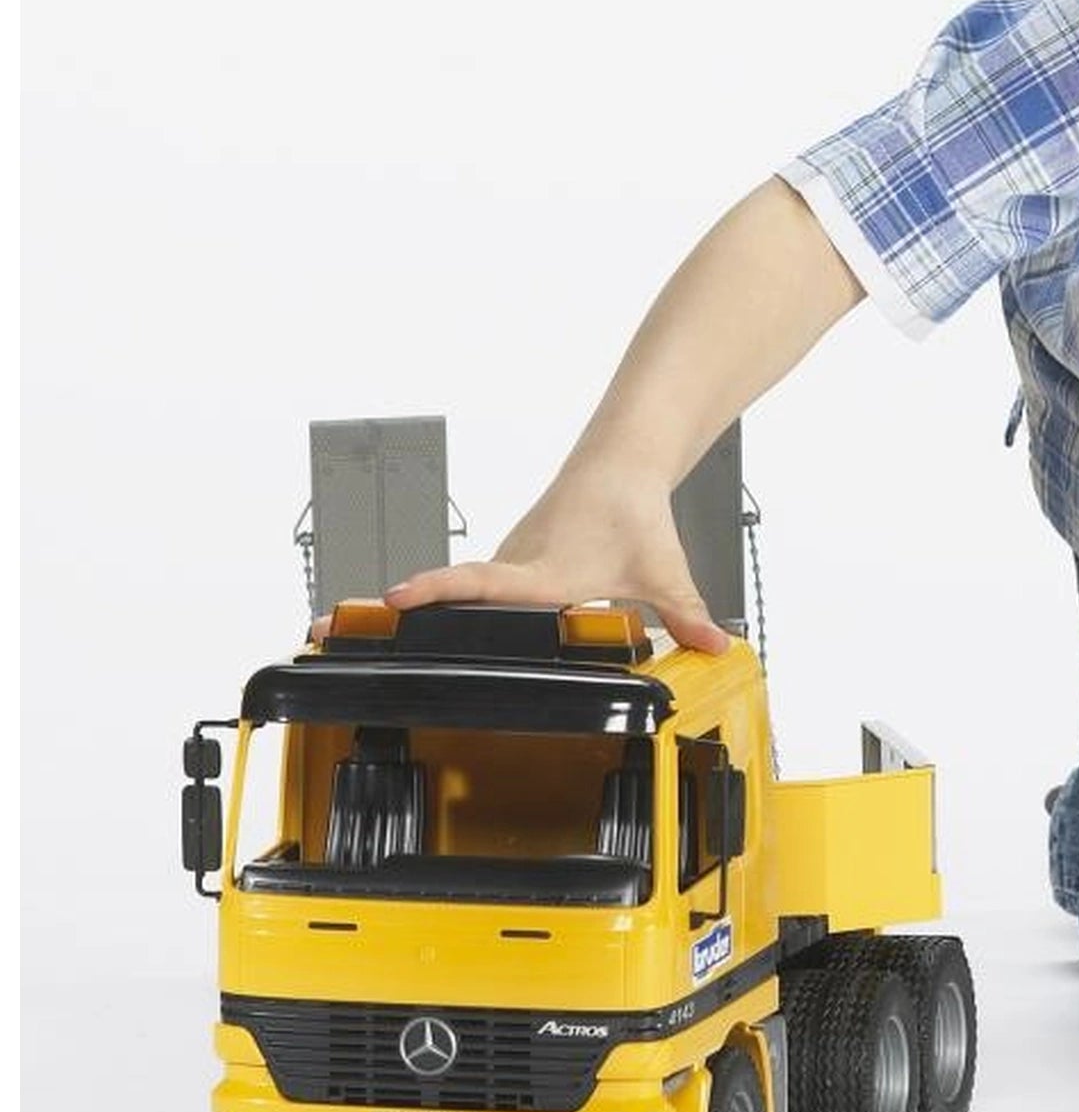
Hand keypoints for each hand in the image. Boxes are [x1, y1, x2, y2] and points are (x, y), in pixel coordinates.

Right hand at [371, 465, 729, 652]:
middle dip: (394, 615)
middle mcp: (513, 568)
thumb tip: (717, 647)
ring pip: (454, 595)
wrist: (620, 465)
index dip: (439, 592)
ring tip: (343, 635)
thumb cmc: (634, 512)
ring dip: (409, 615)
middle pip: (448, 598)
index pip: (481, 584)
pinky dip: (439, 608)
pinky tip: (410, 634)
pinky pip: (468, 591)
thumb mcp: (664, 570)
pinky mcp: (507, 566)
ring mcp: (505, 566)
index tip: (396, 599)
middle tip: (327, 627)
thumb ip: (686, 614)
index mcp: (544, 574)